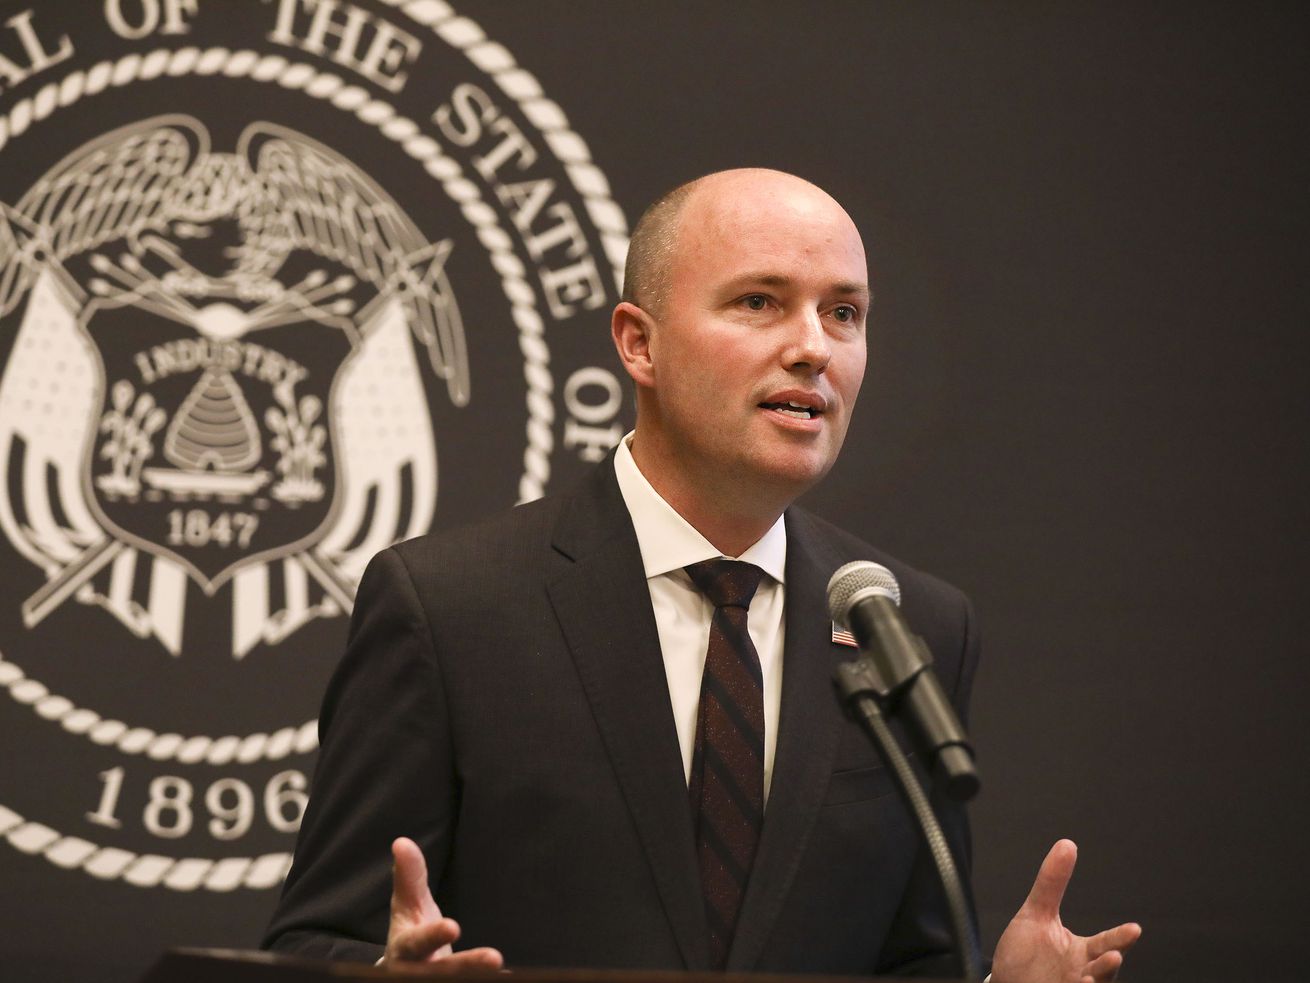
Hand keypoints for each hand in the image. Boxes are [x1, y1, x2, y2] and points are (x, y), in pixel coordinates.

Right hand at [382, 837, 504, 969]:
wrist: (403, 971)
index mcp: (406, 948)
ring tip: (502, 965)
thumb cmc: (409, 931)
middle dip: (466, 966)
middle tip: (494, 957)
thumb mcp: (407, 905)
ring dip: (479, 977)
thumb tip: (402, 842)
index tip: (453, 926)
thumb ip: (409, 877)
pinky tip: (510, 976)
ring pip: (456, 982)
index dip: (433, 936)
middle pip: (441, 972)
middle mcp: (418, 971)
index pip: (417, 942)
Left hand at [992, 840, 1140, 982]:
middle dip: (1109, 964)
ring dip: (1093, 981)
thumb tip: (1066, 845)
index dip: (1119, 937)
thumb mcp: (1036, 914)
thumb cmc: (1025, 954)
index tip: (1134, 928)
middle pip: (1103, 970)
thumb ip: (1052, 883)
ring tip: (1087, 977)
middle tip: (1114, 955)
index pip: (1105, 943)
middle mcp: (1082, 973)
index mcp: (1082, 952)